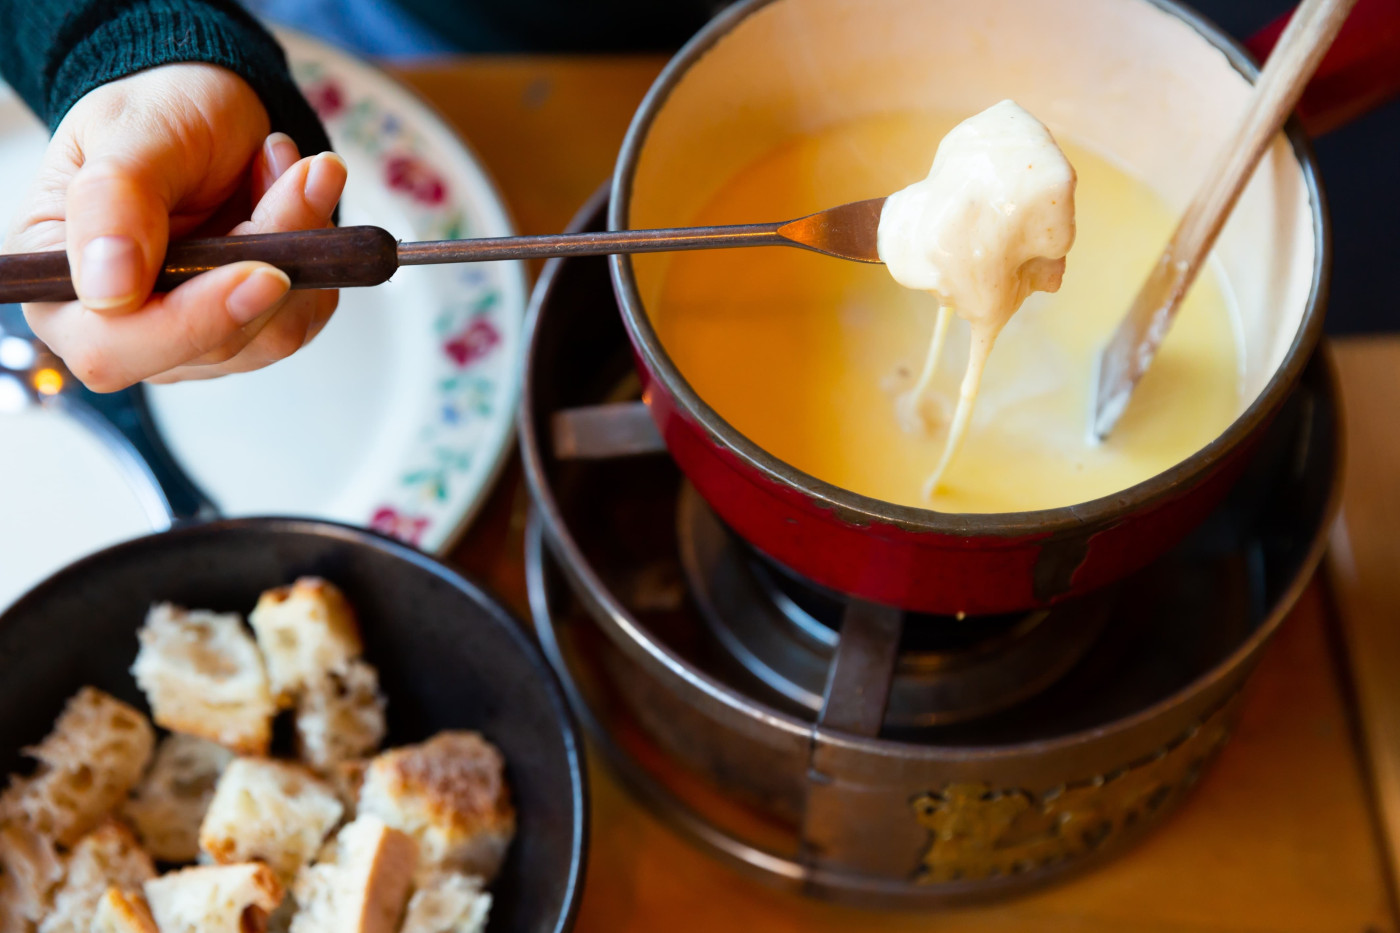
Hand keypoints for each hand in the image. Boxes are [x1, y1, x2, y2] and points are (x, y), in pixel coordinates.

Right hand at [2, 63, 345, 390]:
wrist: (208, 106)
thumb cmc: (154, 113)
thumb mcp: (128, 132)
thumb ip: (112, 202)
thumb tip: (110, 292)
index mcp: (59, 288)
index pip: (112, 349)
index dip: (188, 322)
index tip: (262, 271)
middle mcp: (125, 329)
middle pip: (212, 345)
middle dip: (267, 255)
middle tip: (296, 173)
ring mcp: (196, 338)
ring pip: (272, 331)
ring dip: (299, 242)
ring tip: (284, 165)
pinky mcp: (255, 329)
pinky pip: (306, 314)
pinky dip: (316, 250)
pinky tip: (293, 191)